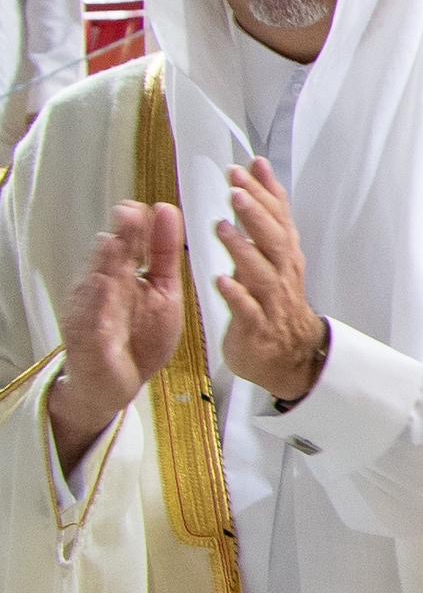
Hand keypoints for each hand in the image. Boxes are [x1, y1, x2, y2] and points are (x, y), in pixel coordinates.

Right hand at [47, 203, 185, 472]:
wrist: (117, 385)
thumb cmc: (138, 336)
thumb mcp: (162, 292)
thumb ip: (164, 255)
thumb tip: (166, 211)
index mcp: (121, 274)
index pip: (127, 243)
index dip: (137, 226)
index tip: (151, 207)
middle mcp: (100, 288)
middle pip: (109, 258)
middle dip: (119, 237)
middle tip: (129, 212)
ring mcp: (90, 312)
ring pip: (95, 284)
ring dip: (103, 263)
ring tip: (114, 242)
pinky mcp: (86, 339)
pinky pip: (90, 319)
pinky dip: (97, 304)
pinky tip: (103, 288)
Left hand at [210, 158, 328, 402]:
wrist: (291, 356)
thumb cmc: (276, 302)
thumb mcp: (273, 257)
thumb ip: (264, 219)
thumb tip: (255, 178)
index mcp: (284, 256)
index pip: (279, 217)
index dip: (266, 191)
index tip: (249, 166)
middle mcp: (282, 274)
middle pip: (273, 240)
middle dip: (255, 214)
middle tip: (237, 190)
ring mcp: (271, 301)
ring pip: (260, 272)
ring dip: (243, 249)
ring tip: (222, 228)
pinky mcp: (256, 327)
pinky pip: (247, 310)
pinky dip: (236, 295)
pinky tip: (221, 281)